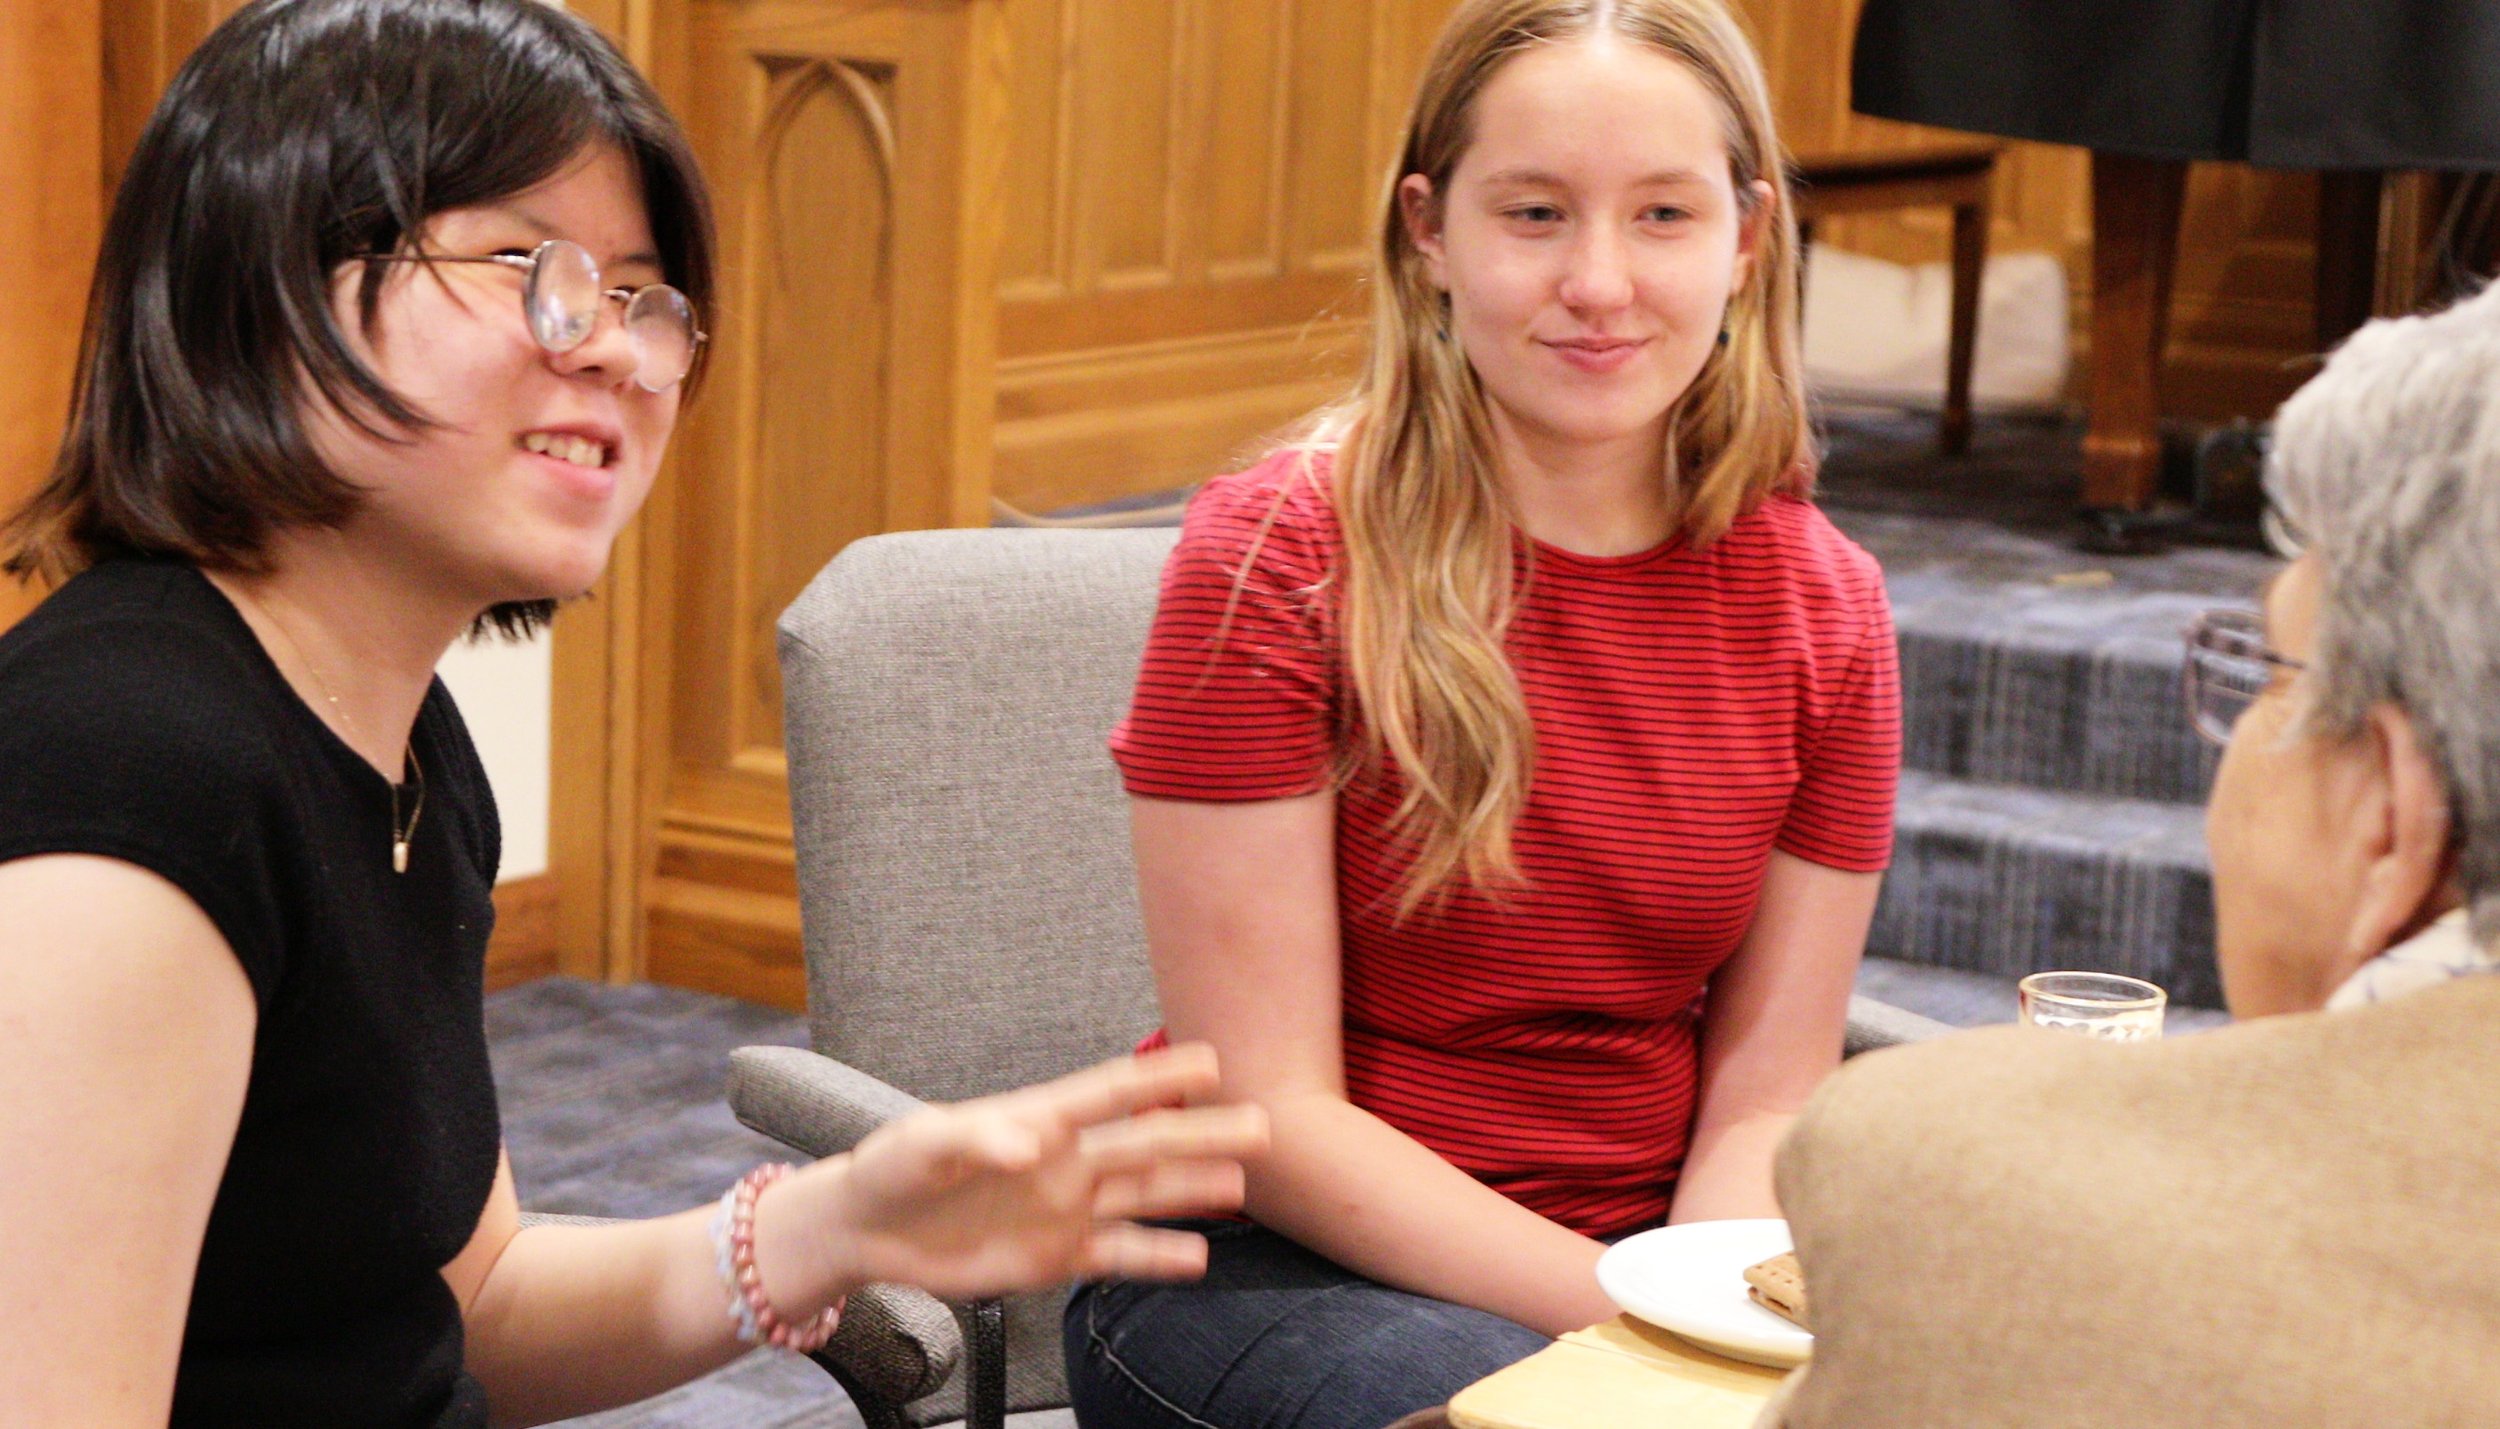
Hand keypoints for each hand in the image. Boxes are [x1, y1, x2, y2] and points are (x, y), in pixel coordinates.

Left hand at [759, 1043, 1266, 1305]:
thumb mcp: (923, 1145)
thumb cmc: (893, 1167)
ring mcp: (1067, 1208)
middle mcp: (1066, 1161)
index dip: (1159, 1074)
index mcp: (1040, 1118)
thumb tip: (1030, 1144)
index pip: (1110, 1091)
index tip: (1211, 1059)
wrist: (870, 1229)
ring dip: (1193, 1190)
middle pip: (1147, 1144)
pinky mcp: (1057, 1256)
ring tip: (1246, 1186)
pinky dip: (1158, 1257)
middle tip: (1262, 1124)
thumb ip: (977, 1138)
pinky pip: (1118, 1256)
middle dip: (1202, 1133)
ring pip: (1145, 1196)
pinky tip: (1199, 1257)